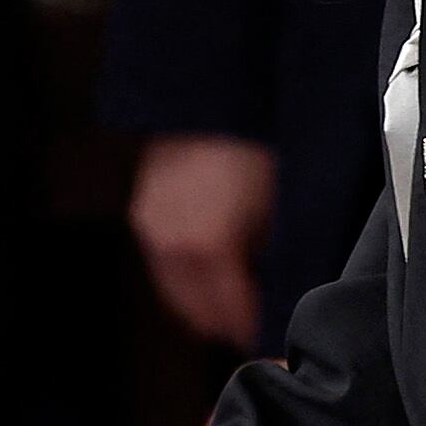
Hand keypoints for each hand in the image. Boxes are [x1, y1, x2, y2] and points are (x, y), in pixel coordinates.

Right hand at [131, 133, 275, 350]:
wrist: (217, 89)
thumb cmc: (260, 144)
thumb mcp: (281, 208)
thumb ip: (274, 261)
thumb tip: (274, 295)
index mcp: (207, 247)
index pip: (232, 316)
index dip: (256, 330)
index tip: (274, 335)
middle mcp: (170, 245)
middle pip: (198, 315)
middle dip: (230, 321)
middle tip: (261, 317)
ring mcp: (151, 228)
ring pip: (177, 295)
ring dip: (206, 302)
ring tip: (242, 292)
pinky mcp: (144, 213)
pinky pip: (165, 267)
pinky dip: (189, 278)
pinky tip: (217, 264)